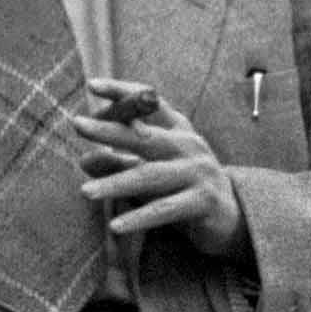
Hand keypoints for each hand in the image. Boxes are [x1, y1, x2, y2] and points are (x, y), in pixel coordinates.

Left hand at [73, 77, 243, 255]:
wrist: (233, 219)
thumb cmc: (186, 189)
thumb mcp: (153, 172)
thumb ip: (121, 164)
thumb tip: (84, 160)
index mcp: (178, 131)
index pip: (150, 104)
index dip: (122, 92)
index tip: (93, 85)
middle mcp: (189, 146)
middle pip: (145, 136)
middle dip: (110, 130)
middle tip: (77, 125)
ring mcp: (198, 172)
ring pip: (150, 176)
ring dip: (115, 183)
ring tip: (85, 192)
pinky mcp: (203, 201)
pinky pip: (165, 210)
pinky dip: (139, 217)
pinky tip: (115, 226)